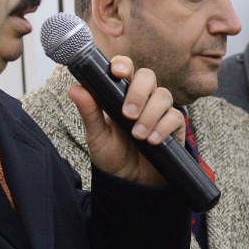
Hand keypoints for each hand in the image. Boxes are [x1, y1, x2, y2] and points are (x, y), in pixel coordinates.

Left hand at [67, 56, 185, 184]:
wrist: (130, 183)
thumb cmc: (112, 156)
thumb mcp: (97, 136)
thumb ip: (89, 113)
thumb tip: (74, 88)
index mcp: (122, 95)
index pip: (125, 69)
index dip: (124, 65)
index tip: (118, 72)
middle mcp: (143, 99)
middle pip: (148, 76)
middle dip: (138, 92)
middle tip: (127, 114)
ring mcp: (160, 112)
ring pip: (163, 96)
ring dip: (149, 114)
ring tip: (137, 134)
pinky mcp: (174, 127)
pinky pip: (175, 117)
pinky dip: (162, 127)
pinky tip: (152, 141)